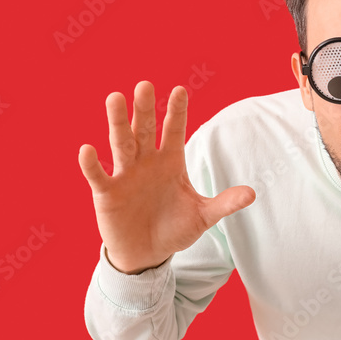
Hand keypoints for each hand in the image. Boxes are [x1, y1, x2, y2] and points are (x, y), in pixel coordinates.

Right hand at [78, 81, 254, 273]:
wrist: (147, 254)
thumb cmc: (174, 229)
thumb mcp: (202, 217)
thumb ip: (224, 204)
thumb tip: (252, 194)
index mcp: (170, 162)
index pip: (175, 131)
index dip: (177, 112)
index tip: (180, 89)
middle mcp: (146, 162)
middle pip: (145, 129)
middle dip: (145, 109)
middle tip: (145, 85)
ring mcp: (125, 175)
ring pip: (121, 143)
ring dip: (118, 122)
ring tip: (114, 98)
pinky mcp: (107, 193)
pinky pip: (98, 175)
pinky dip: (92, 164)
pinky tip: (87, 149)